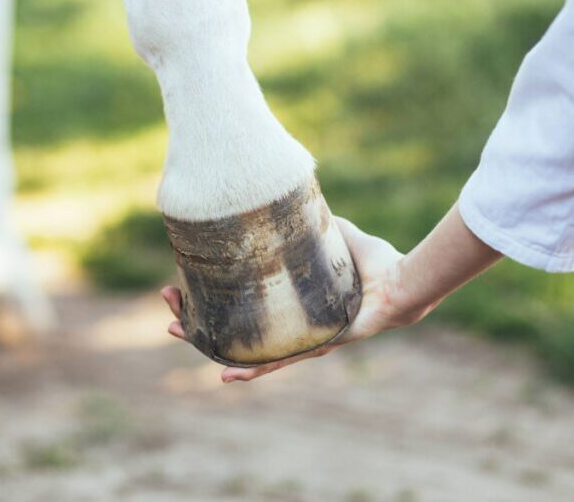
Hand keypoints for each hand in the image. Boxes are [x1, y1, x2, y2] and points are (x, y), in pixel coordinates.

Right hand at [162, 217, 423, 382]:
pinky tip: (225, 376)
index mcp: (292, 299)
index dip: (216, 293)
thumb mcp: (340, 235)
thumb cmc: (377, 261)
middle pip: (237, 325)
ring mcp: (300, 338)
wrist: (402, 283)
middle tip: (171, 306)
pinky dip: (252, 372)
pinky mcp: (314, 347)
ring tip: (179, 333)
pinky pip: (280, 363)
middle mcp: (291, 321)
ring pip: (247, 347)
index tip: (187, 279)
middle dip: (200, 317)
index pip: (246, 299)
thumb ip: (318, 223)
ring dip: (211, 343)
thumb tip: (295, 198)